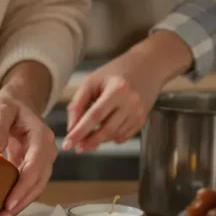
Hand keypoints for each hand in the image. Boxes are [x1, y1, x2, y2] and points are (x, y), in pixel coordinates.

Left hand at [0, 85, 56, 215]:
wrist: (20, 100)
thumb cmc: (10, 104)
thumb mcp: (0, 110)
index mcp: (41, 136)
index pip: (35, 166)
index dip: (23, 187)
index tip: (9, 203)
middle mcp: (47, 150)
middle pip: (39, 181)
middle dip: (22, 201)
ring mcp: (44, 159)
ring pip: (37, 186)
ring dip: (21, 203)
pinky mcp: (35, 165)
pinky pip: (30, 184)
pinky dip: (19, 196)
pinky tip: (4, 206)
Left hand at [62, 31, 193, 152]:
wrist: (148, 66)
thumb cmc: (114, 72)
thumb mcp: (91, 82)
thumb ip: (78, 104)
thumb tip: (71, 128)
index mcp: (117, 89)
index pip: (95, 116)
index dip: (80, 132)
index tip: (67, 144)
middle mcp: (131, 102)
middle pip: (107, 129)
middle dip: (89, 141)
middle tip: (77, 148)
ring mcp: (139, 112)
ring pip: (114, 135)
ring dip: (99, 140)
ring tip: (86, 140)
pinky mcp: (142, 119)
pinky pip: (124, 136)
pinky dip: (111, 138)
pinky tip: (103, 134)